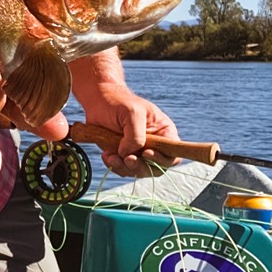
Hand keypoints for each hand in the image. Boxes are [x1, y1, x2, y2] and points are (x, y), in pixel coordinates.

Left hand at [72, 55, 179, 176]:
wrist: (97, 101)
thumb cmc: (118, 102)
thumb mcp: (132, 113)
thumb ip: (136, 136)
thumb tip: (130, 155)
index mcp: (164, 132)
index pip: (174, 153)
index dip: (163, 159)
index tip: (146, 153)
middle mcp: (154, 144)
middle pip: (157, 167)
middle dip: (141, 166)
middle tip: (127, 159)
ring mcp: (138, 151)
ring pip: (139, 170)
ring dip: (125, 168)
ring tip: (111, 157)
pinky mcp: (123, 155)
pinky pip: (123, 169)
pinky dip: (115, 166)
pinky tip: (106, 155)